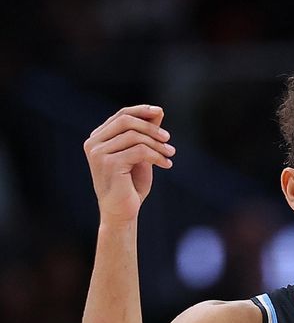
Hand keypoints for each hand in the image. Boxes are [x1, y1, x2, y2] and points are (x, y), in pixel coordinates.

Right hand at [84, 105, 175, 224]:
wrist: (122, 212)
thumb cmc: (130, 184)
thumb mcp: (140, 155)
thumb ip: (145, 134)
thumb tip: (158, 111)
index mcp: (98, 138)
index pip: (121, 115)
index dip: (141, 111)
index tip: (160, 112)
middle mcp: (94, 143)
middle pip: (126, 121)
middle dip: (151, 128)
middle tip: (168, 139)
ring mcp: (99, 153)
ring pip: (134, 136)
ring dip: (157, 144)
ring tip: (170, 154)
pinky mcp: (109, 164)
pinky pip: (139, 151)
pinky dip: (157, 156)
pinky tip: (166, 164)